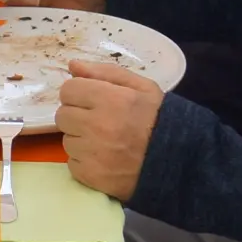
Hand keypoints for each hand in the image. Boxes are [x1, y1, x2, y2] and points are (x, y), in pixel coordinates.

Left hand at [56, 60, 164, 200]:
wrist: (179, 164)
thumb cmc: (159, 120)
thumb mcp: (141, 87)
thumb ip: (105, 72)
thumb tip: (73, 66)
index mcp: (109, 99)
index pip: (68, 90)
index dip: (80, 94)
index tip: (93, 101)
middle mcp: (96, 125)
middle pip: (63, 115)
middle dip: (78, 116)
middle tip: (99, 122)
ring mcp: (92, 153)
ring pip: (67, 140)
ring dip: (81, 140)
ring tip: (105, 142)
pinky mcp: (90, 176)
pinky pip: (72, 163)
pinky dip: (84, 162)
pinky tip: (104, 159)